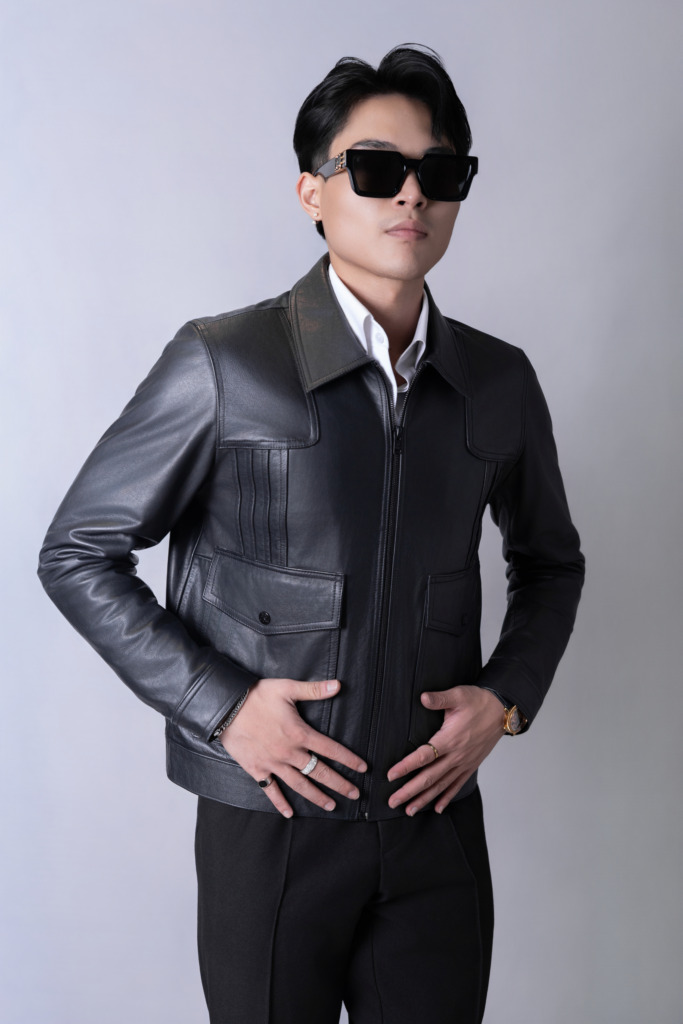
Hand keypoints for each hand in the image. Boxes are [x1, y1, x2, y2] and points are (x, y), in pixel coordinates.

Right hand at [220, 677, 366, 817]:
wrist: (226, 708)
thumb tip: (338, 685)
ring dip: (317, 796)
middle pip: (320, 772)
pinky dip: (280, 803)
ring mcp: (273, 764)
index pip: (331, 749)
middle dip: (339, 784)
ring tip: (331, 806)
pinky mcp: (257, 770)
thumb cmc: (257, 696)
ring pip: (300, 785)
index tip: (363, 768)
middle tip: (355, 794)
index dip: (349, 759)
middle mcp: (289, 753)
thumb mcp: (287, 688)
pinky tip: (289, 813)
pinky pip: (271, 790)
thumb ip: (314, 690)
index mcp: (299, 733)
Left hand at [386, 685, 504, 814]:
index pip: (424, 756)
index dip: (406, 767)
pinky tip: (437, 808)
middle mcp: (456, 755)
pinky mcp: (471, 765)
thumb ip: (439, 698)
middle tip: (393, 802)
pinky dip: (446, 797)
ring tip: (409, 810)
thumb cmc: (479, 701)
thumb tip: (422, 697)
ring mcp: (464, 763)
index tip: (391, 776)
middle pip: (429, 777)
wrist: (502, 711)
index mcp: (450, 739)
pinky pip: (457, 785)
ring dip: (424, 799)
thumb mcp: (458, 695)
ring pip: (441, 785)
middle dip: (409, 791)